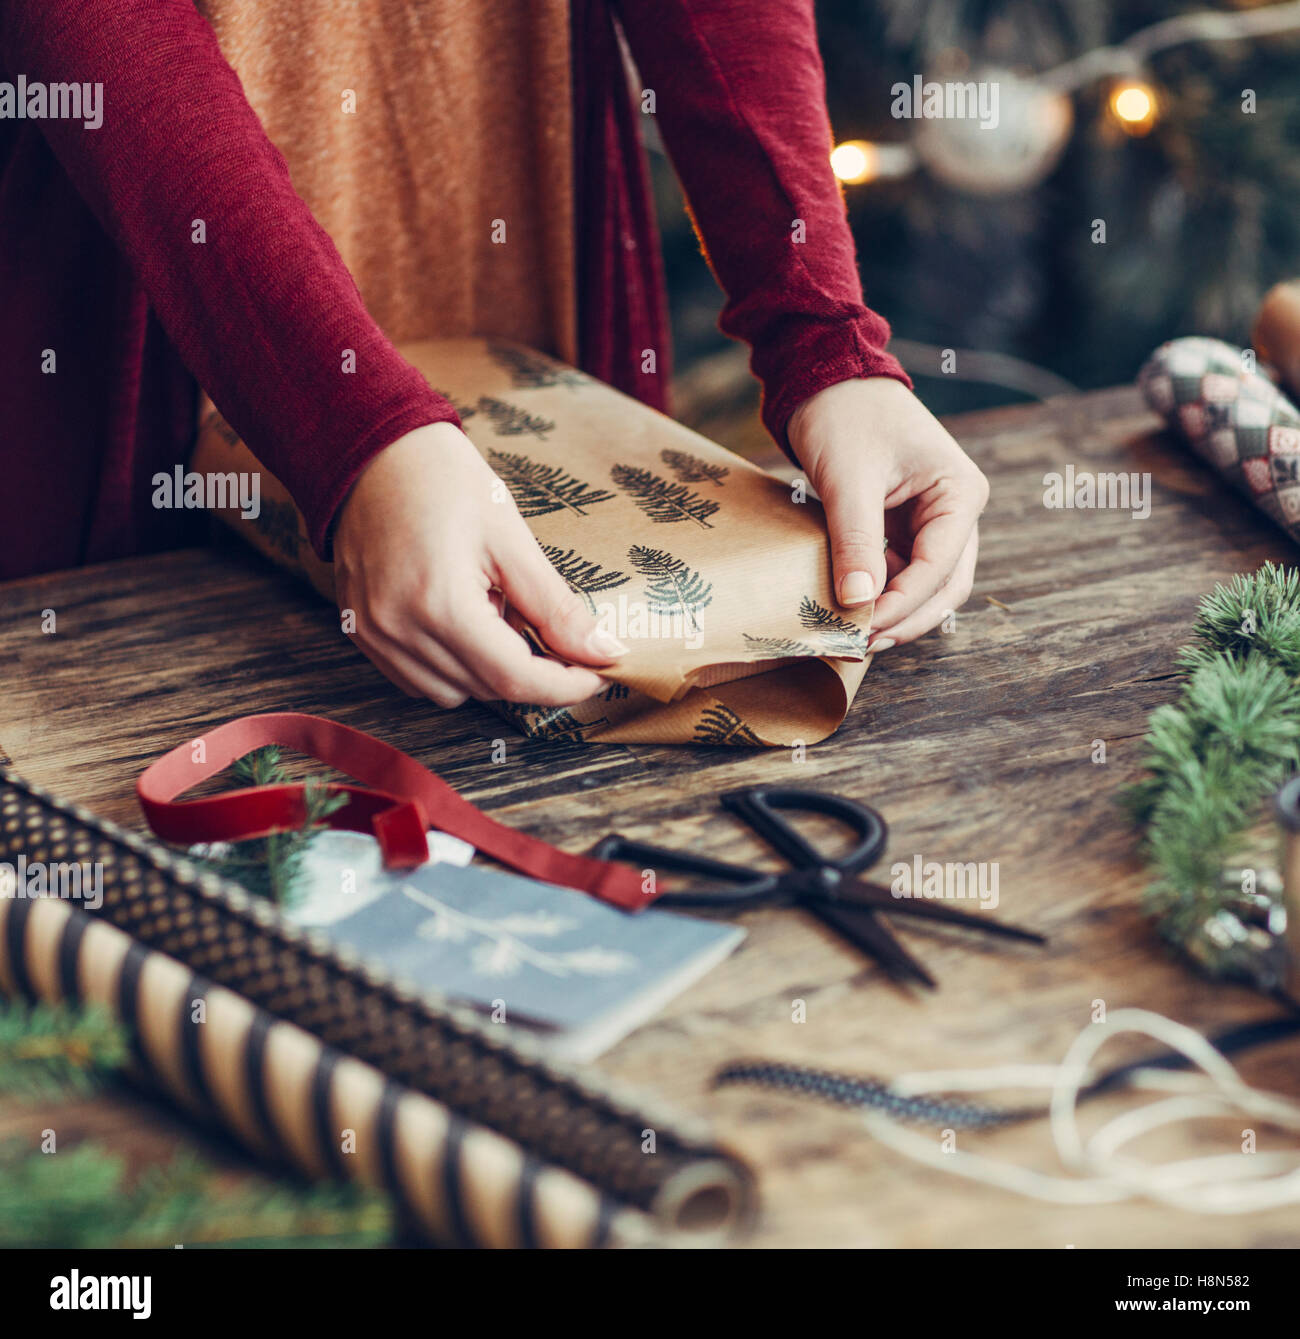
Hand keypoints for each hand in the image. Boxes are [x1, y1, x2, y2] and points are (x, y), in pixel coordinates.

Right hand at [333, 422, 624, 707]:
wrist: (372, 450)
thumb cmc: (444, 481)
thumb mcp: (512, 539)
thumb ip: (557, 608)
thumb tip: (605, 653)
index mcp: (439, 605)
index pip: (515, 679)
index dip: (565, 686)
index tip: (597, 673)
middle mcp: (397, 631)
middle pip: (488, 688)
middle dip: (532, 669)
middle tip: (550, 624)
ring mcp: (373, 636)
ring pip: (455, 692)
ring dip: (490, 668)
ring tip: (493, 606)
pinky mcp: (361, 634)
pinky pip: (420, 679)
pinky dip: (454, 665)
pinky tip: (463, 618)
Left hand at [787, 377, 987, 650]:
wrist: (828, 377)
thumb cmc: (845, 415)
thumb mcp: (848, 479)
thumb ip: (856, 540)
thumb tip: (858, 602)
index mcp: (960, 493)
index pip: (939, 567)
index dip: (902, 604)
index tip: (861, 628)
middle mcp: (956, 511)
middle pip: (944, 587)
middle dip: (904, 619)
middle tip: (858, 644)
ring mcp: (933, 521)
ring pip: (926, 587)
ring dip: (894, 612)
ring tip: (851, 635)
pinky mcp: (905, 527)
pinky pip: (900, 573)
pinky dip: (880, 594)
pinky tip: (849, 609)